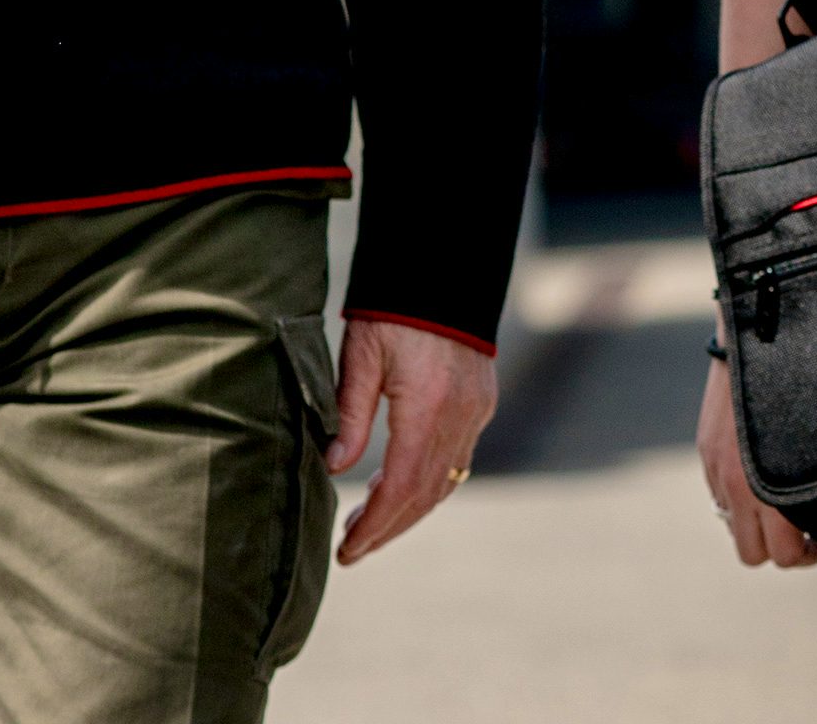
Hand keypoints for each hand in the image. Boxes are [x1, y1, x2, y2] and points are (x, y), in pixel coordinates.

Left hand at [326, 316, 497, 562]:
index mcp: (427, 406)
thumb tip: (335, 469)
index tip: (348, 551)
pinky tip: (399, 484)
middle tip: (352, 549)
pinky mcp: (482, 401)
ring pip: (445, 481)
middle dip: (389, 528)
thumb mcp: (362, 354)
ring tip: (369, 523)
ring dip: (408, 509)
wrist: (442, 265)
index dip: (374, 526)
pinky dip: (429, 482)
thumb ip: (349, 414)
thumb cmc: (393, 306)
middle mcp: (460, 415)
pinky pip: (458, 458)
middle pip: (425, 494)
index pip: (400, 487)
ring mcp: (477, 410)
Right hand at [699, 358, 816, 567]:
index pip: (781, 555)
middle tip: (801, 528)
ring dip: (755, 524)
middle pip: (753, 554)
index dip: (807, 554)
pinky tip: (758, 473)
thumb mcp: (816, 441)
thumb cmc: (802, 386)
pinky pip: (719, 496)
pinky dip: (738, 496)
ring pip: (732, 528)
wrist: (758, 340)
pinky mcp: (706, 452)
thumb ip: (814, 484)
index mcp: (768, 488)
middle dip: (779, 548)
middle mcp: (737, 486)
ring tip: (779, 500)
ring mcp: (717, 470)